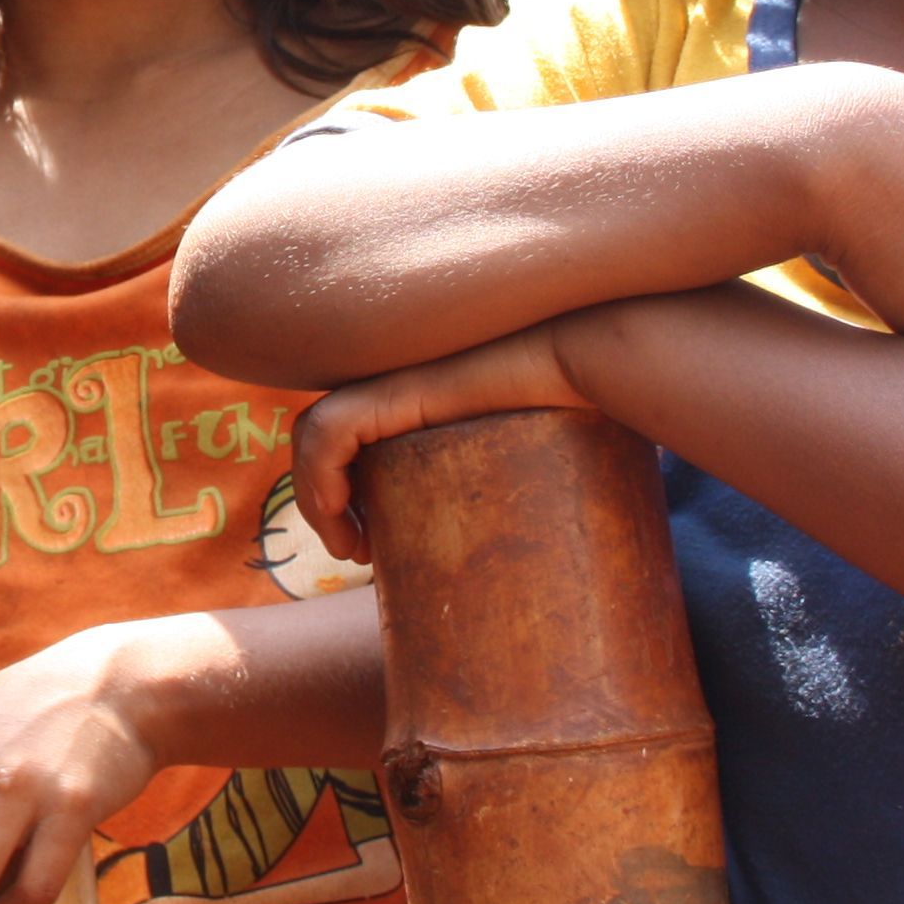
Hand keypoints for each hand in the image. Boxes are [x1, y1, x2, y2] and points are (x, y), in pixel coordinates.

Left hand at [288, 318, 602, 564]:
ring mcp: (391, 376)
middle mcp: (393, 375)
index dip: (341, 487)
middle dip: (326, 502)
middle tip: (357, 555)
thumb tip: (566, 555)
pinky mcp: (397, 386)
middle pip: (321, 437)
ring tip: (352, 552)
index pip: (346, 433)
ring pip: (315, 436)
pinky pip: (330, 428)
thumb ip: (514, 469)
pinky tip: (341, 518)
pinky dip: (319, 475)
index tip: (368, 545)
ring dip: (316, 501)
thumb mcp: (531, 439)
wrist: (588, 347)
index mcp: (413, 384)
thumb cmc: (582, 394)